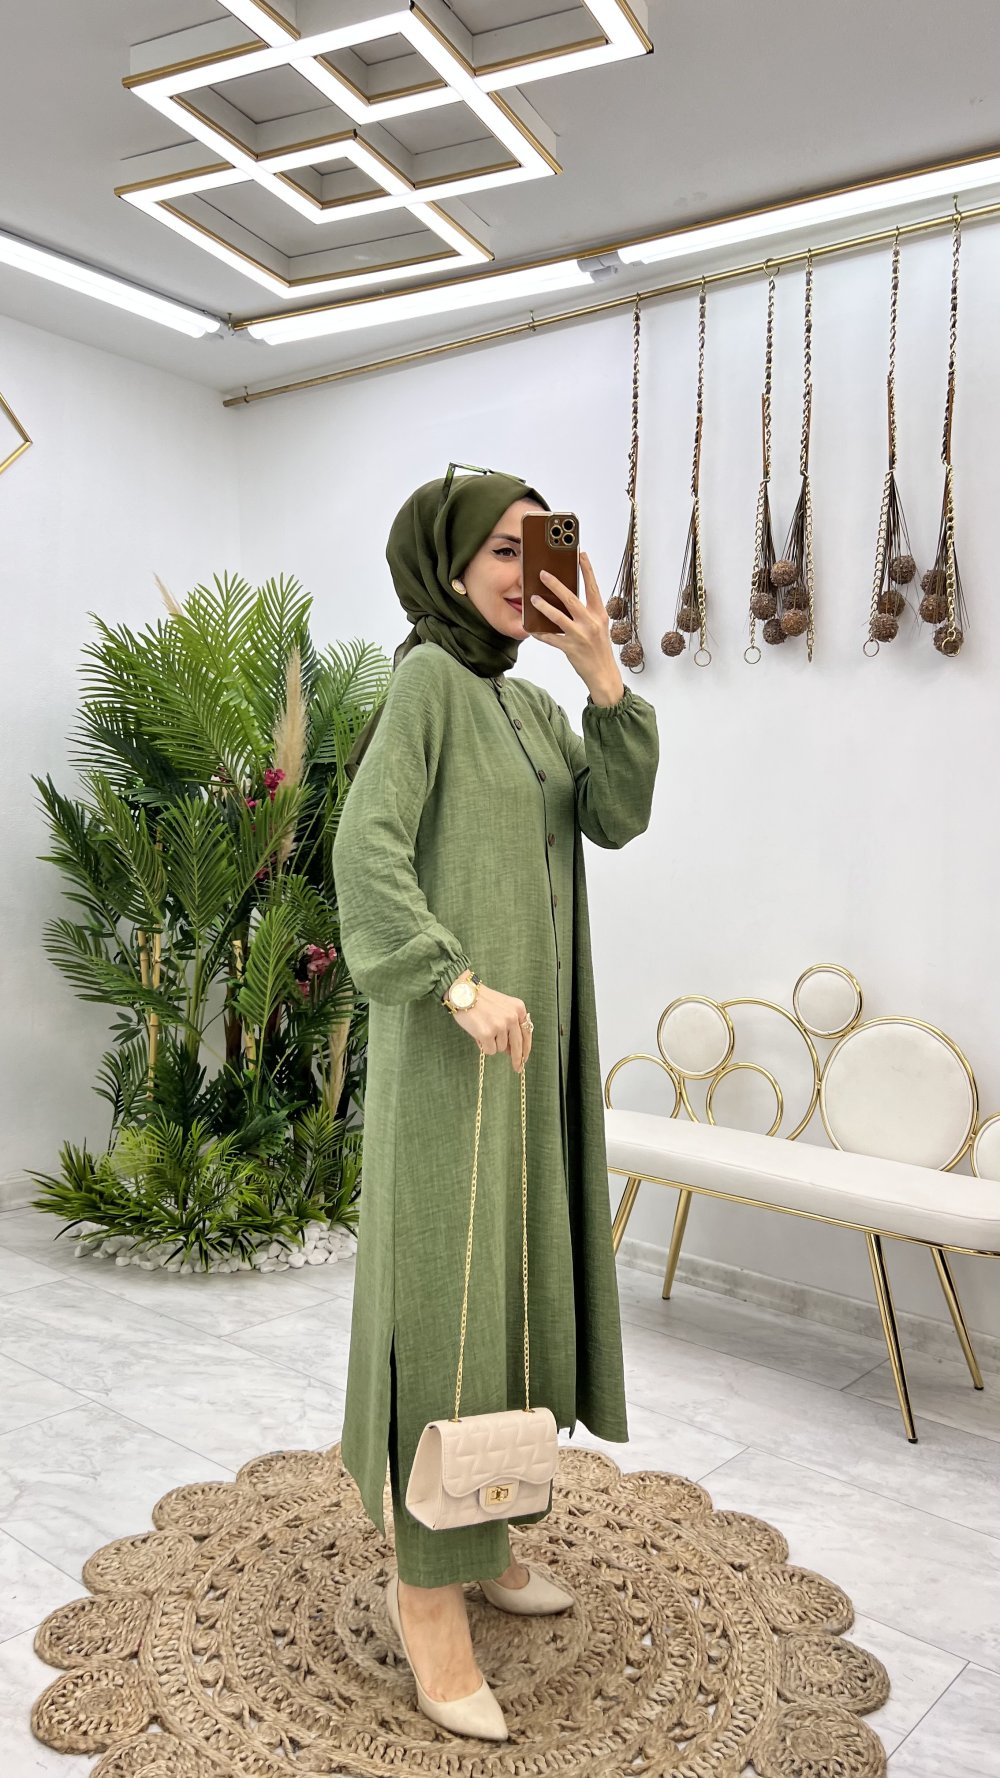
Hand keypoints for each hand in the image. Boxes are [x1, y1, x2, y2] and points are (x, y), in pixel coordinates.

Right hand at [447, 978, 532, 1071]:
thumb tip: (511, 1050)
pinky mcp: (487, 1033)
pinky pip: (489, 1050)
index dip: (525, 1048)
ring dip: (492, 1043)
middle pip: (518, 1045)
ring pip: (500, 1048)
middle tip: (517, 1068)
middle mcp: (512, 1017)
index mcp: (518, 1008)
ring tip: (482, 1029)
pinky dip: (483, 1046)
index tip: (524, 1059)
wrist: (462, 992)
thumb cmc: (480, 1000)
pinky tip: (478, 1033)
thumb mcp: (501, 1007)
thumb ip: (510, 1025)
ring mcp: (500, 1025)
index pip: (526, 1033)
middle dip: (517, 1058)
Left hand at [527, 550, 624, 705]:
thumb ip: (586, 612)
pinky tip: (530, 628)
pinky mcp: (570, 648)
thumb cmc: (599, 649)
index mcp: (599, 614)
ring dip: (543, 607)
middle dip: (555, 585)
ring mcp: (580, 636)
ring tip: (533, 599)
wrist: (604, 674)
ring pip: (558, 617)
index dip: (587, 570)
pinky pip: (550, 638)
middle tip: (543, 574)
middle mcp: (590, 623)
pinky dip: (540, 633)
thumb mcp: (598, 626)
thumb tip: (567, 597)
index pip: (593, 588)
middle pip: (570, 599)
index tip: (581, 555)